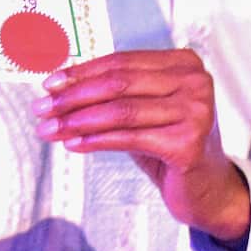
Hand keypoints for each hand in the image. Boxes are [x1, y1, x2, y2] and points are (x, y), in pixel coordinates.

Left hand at [32, 49, 249, 241]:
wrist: (207, 188)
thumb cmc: (171, 143)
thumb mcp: (145, 108)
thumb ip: (115, 92)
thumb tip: (60, 86)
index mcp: (184, 62)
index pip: (122, 62)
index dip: (82, 72)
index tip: (51, 84)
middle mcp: (194, 81)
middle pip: (119, 83)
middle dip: (74, 96)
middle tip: (43, 107)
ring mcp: (196, 111)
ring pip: (121, 111)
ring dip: (78, 120)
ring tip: (51, 129)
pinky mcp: (189, 142)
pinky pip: (129, 137)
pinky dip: (96, 140)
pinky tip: (75, 143)